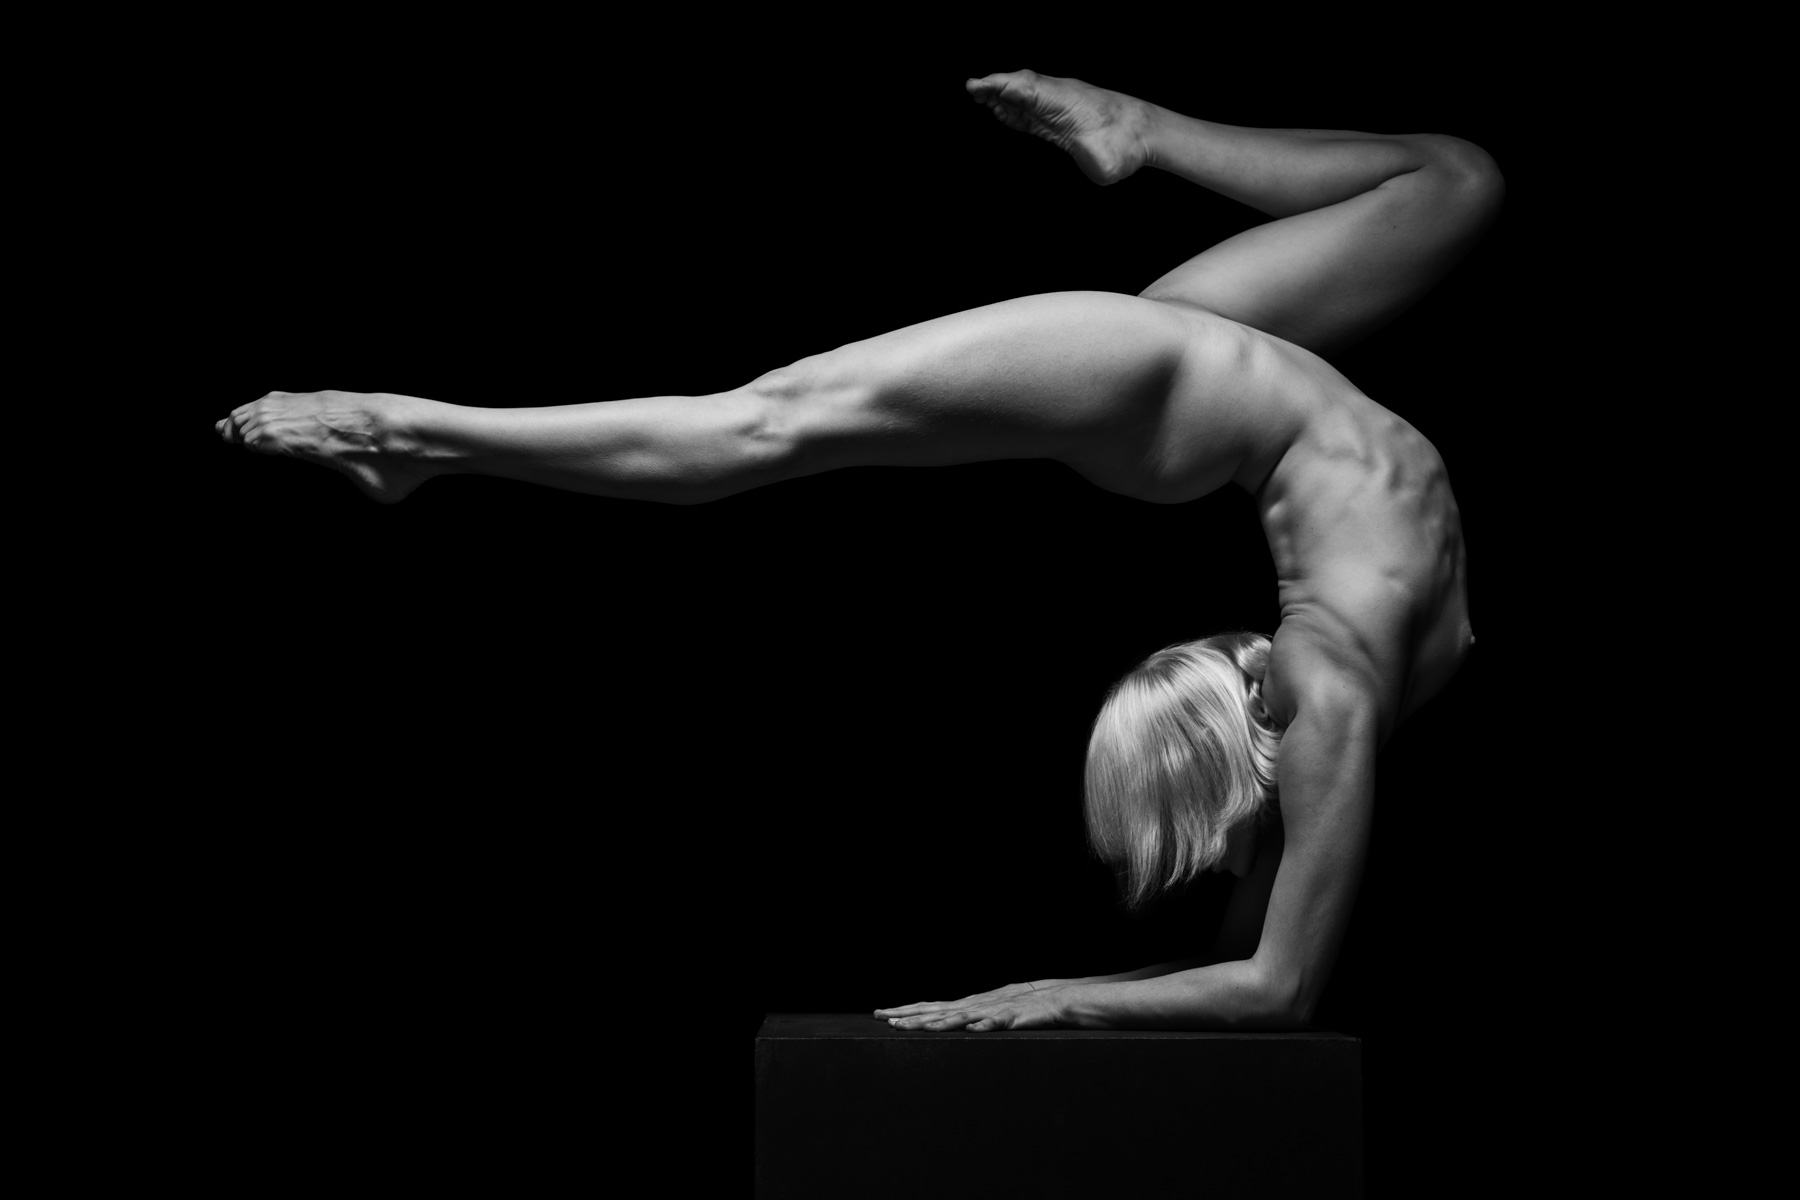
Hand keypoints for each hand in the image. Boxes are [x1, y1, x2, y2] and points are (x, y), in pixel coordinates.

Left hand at [873, 981, 1067, 1031]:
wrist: (1056, 999)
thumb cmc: (1021, 1008)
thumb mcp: (988, 1012)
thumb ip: (967, 1018)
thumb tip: (941, 1026)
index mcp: (968, 1005)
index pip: (931, 1007)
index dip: (906, 1010)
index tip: (880, 1014)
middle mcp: (976, 1005)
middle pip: (939, 1011)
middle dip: (911, 1016)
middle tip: (885, 1019)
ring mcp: (994, 1010)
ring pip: (963, 1017)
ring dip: (940, 1023)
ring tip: (919, 1028)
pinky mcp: (1015, 1018)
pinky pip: (999, 1023)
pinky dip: (986, 1026)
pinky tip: (973, 1030)